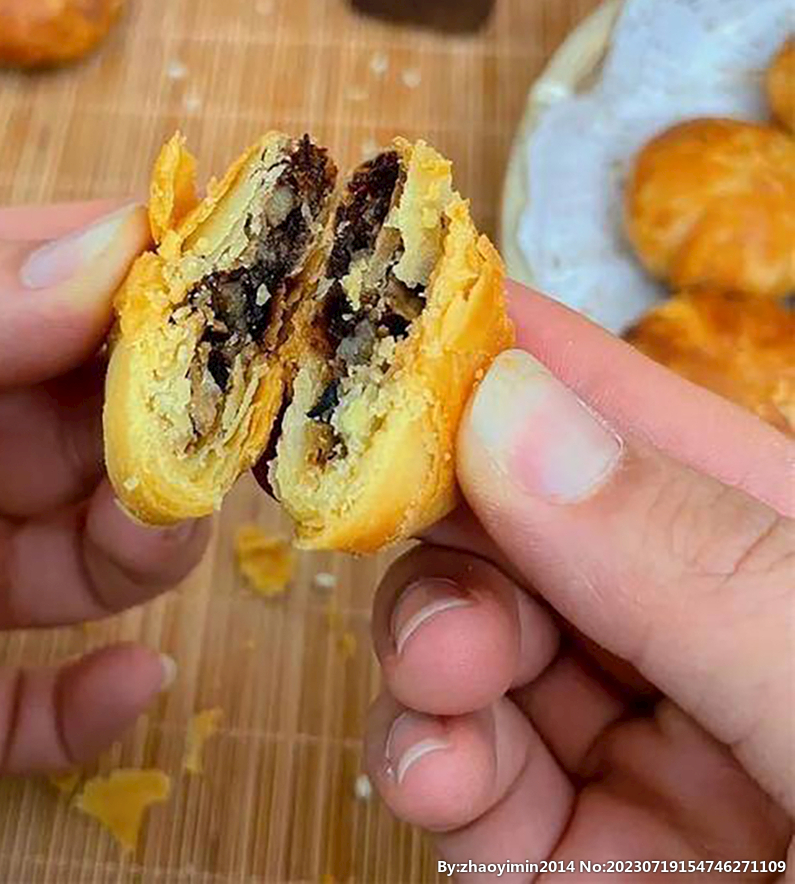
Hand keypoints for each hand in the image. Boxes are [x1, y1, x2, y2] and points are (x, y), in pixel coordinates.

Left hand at [0, 203, 206, 810]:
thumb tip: (108, 260)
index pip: (62, 292)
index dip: (153, 287)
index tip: (231, 293)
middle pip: (101, 428)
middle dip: (165, 425)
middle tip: (204, 431)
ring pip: (94, 560)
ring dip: (148, 546)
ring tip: (146, 534)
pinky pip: (28, 717)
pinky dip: (92, 715)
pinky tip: (133, 690)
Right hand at [365, 284, 793, 878]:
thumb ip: (693, 561)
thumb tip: (508, 409)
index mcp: (787, 550)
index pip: (632, 412)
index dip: (515, 352)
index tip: (397, 312)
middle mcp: (704, 630)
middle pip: (523, 523)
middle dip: (449, 521)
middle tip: (388, 526)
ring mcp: (638, 742)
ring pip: (476, 638)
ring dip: (429, 645)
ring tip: (441, 687)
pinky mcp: (577, 851)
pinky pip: (468, 770)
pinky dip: (428, 757)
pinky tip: (434, 774)